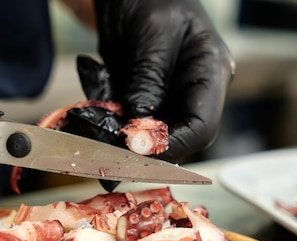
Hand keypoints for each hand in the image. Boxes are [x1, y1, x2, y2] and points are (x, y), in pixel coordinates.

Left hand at [94, 0, 235, 161]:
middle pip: (173, 139)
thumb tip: (138, 128)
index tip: (135, 149)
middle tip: (101, 145)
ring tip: (87, 122)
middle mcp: (191, 93)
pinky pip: (122, 123)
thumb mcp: (152, 34)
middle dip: (136, 146)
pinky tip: (88, 108)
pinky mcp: (141, 101)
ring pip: (143, 137)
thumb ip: (146, 81)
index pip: (201, 128)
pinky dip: (101, 121)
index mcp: (209, 73)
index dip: (170, 146)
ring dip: (112, 135)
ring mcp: (166, 99)